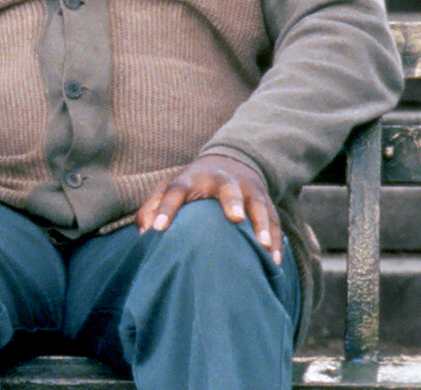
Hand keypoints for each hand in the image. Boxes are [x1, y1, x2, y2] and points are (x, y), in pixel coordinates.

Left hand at [137, 154, 281, 264]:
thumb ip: (152, 208)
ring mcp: (247, 189)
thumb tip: (144, 234)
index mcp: (191, 178)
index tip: (159, 229)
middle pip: (228, 188)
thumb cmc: (191, 184)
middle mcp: (222, 180)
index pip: (176, 190)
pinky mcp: (265, 200)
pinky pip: (274, 219)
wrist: (229, 161)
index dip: (166, 208)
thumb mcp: (168, 188)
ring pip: (257, 204)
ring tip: (262, 245)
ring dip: (261, 224)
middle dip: (233, 201)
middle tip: (235, 218)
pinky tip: (273, 260)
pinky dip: (275, 240)